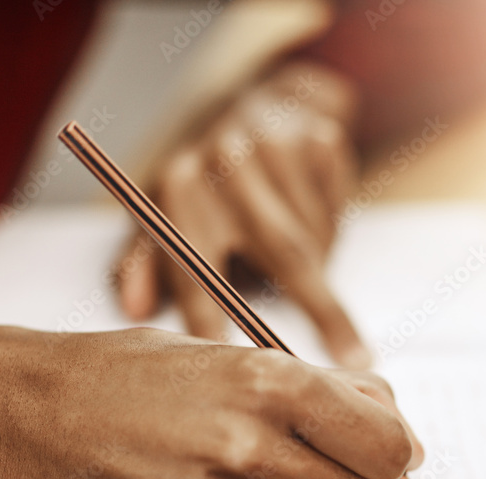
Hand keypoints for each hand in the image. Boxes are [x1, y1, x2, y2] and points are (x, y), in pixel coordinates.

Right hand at [0, 326, 423, 478]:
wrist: (42, 410)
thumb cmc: (136, 371)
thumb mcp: (234, 354)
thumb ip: (321, 386)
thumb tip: (390, 415)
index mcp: (270, 382)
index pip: (384, 442)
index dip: (398, 450)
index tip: (393, 451)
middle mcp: (251, 442)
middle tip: (344, 464)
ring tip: (296, 478)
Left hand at [119, 62, 371, 368]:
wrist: (256, 105)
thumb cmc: (202, 183)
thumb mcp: (158, 216)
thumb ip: (140, 264)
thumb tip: (130, 308)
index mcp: (178, 186)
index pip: (197, 266)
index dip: (213, 319)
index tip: (238, 365)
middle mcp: (224, 159)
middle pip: (285, 250)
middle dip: (323, 311)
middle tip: (355, 361)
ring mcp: (276, 143)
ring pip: (317, 235)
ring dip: (320, 263)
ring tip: (299, 258)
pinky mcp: (318, 135)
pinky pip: (339, 207)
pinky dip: (333, 226)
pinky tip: (309, 212)